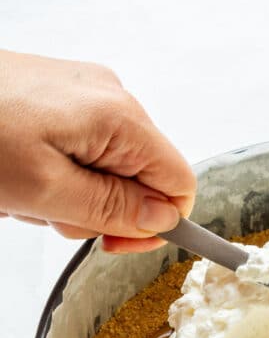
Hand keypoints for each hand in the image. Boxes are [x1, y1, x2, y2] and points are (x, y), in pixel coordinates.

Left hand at [0, 50, 195, 253]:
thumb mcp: (47, 192)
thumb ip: (114, 210)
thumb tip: (164, 220)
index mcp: (119, 118)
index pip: (178, 185)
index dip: (156, 225)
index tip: (113, 243)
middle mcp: (111, 97)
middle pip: (144, 178)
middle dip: (104, 210)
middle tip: (51, 214)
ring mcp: (84, 93)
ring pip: (110, 168)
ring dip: (75, 195)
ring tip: (26, 191)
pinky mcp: (59, 96)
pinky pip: (82, 149)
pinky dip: (57, 172)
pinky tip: (22, 173)